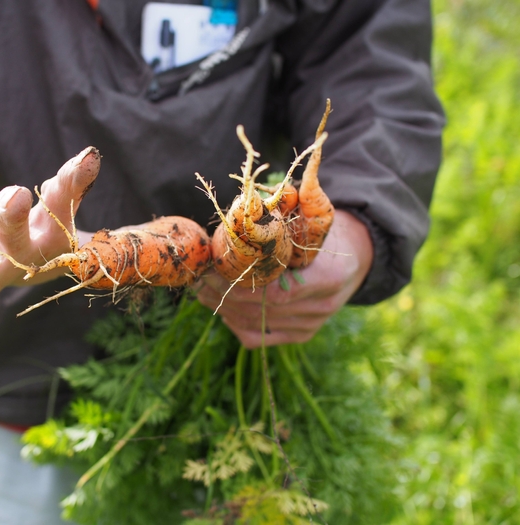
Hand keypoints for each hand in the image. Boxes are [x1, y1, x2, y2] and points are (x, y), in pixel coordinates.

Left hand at [196, 210, 373, 347]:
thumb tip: (236, 218)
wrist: (355, 258)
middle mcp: (321, 306)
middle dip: (224, 294)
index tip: (214, 267)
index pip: (277, 290)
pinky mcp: (300, 335)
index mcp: (330, 275)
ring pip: (256, 324)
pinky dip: (235, 323)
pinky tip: (221, 308)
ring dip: (224, 308)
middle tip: (200, 278)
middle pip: (263, 309)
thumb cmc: (325, 233)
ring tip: (202, 291)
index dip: (240, 282)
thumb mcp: (312, 222)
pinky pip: (259, 337)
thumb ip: (281, 226)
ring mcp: (311, 325)